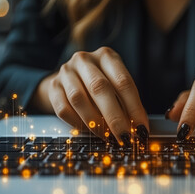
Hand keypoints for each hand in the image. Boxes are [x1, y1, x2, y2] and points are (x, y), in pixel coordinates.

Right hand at [32, 47, 148, 145]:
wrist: (69, 78)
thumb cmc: (100, 84)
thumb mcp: (117, 85)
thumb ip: (128, 103)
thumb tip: (139, 128)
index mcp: (106, 56)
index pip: (123, 82)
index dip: (134, 108)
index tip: (141, 128)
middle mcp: (84, 60)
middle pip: (100, 88)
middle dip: (115, 117)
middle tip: (125, 137)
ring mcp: (66, 72)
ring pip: (79, 99)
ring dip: (95, 123)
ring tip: (108, 137)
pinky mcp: (53, 87)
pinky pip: (63, 109)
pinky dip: (78, 124)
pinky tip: (88, 132)